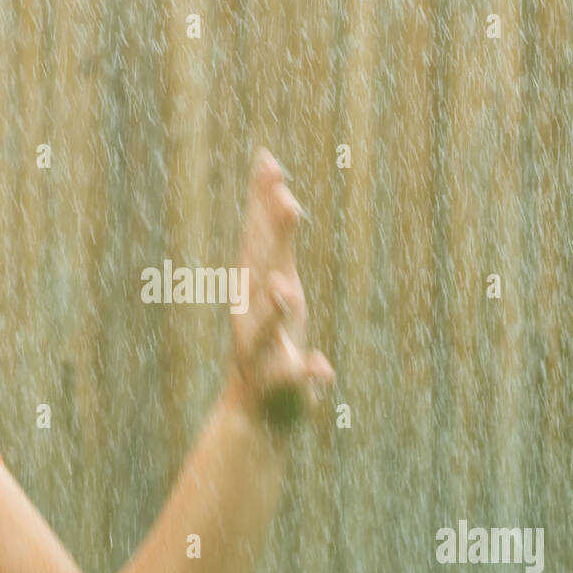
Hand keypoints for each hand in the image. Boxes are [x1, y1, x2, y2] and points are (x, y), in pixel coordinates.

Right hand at [226, 147, 333, 428]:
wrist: (256, 412)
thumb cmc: (270, 340)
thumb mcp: (277, 286)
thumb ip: (276, 241)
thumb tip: (279, 187)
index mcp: (256, 284)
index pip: (258, 234)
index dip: (261, 199)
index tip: (268, 160)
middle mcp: (252, 310)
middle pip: (263, 267)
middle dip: (272, 238)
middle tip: (288, 201)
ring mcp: (262, 348)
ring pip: (266, 326)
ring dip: (273, 308)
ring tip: (283, 288)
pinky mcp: (279, 383)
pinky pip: (292, 378)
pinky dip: (305, 373)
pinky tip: (321, 369)